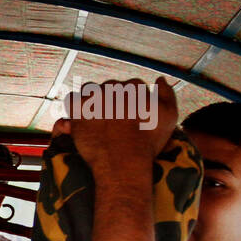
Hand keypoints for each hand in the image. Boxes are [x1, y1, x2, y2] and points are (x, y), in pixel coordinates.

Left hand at [53, 77, 177, 175]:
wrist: (124, 162)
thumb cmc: (148, 143)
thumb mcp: (169, 117)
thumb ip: (167, 94)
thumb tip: (160, 78)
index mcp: (135, 87)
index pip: (132, 85)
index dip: (131, 100)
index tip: (129, 114)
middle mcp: (114, 88)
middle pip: (111, 87)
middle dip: (112, 100)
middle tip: (112, 120)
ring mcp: (95, 97)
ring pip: (90, 90)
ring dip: (92, 100)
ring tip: (96, 117)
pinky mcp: (79, 109)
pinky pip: (71, 99)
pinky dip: (74, 107)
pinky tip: (80, 118)